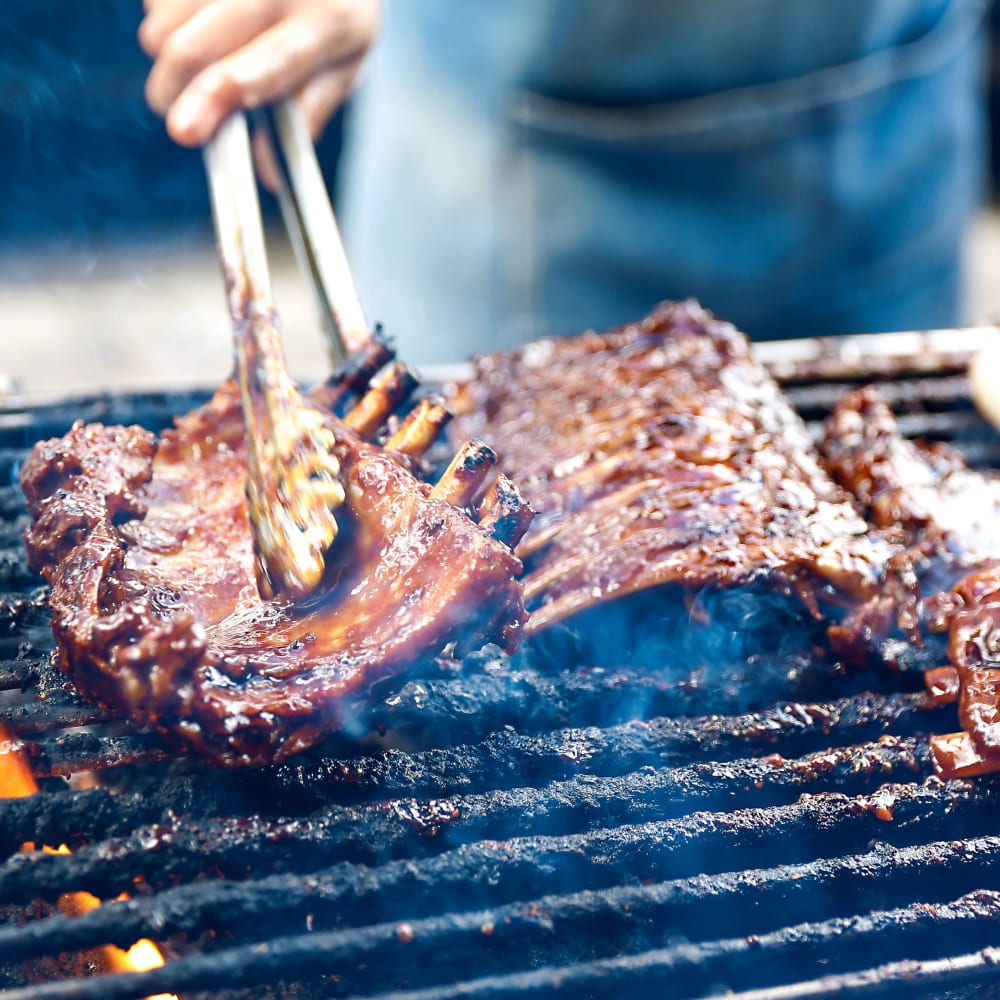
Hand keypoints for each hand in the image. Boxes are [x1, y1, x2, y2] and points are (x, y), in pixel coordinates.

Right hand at [140, 0, 378, 145]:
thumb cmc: (334, 12)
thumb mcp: (342, 65)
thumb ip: (306, 115)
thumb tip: (269, 176)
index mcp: (329, 22)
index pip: (268, 65)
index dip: (220, 97)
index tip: (185, 131)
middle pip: (192, 48)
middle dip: (172, 95)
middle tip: (180, 120)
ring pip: (161, 25)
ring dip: (165, 56)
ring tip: (201, 56)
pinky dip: (163, 17)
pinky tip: (195, 17)